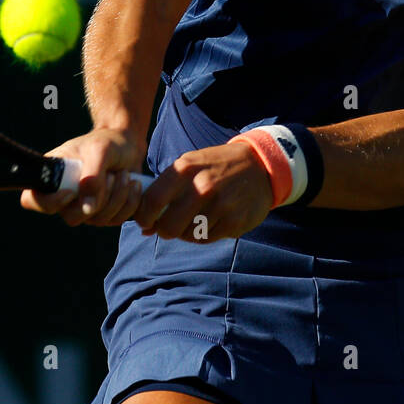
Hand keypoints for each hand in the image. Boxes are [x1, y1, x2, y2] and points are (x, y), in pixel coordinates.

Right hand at [19, 128, 145, 227]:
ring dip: (118, 195)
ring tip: (123, 173)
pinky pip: (116, 220)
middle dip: (99, 197)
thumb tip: (88, 206)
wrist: (129, 146)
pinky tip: (132, 184)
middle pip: (72, 217)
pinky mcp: (104, 215)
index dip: (49, 202)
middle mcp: (64, 196)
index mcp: (52, 176)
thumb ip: (92, 175)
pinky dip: (129, 201)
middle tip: (112, 175)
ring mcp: (84, 208)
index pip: (31, 200)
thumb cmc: (107, 142)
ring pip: (98, 220)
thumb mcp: (99, 149)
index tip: (72, 192)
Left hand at [135, 142, 274, 241]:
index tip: (146, 222)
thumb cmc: (216, 166)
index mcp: (185, 168)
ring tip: (197, 217)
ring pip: (187, 235)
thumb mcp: (190, 166)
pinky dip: (205, 233)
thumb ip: (164, 192)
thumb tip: (144, 229)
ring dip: (187, 231)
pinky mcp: (234, 221)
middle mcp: (202, 186)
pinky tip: (212, 219)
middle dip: (165, 230)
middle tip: (170, 225)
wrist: (260, 165)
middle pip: (168, 226)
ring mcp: (220, 205)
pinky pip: (207, 238)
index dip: (144, 217)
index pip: (152, 202)